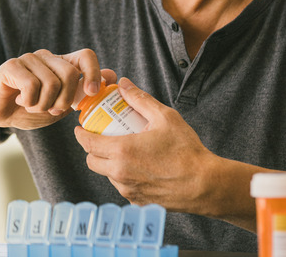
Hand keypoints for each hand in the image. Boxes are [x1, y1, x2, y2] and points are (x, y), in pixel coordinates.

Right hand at [0, 49, 115, 129]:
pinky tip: (20, 101)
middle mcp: (47, 57)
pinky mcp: (12, 65)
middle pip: (70, 74)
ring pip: (52, 83)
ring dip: (43, 105)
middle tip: (51, 110)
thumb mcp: (59, 105)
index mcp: (61, 64)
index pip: (86, 56)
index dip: (93, 73)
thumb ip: (82, 93)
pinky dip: (29, 102)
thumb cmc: (27, 109)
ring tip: (32, 106)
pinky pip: (32, 86)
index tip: (92, 93)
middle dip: (63, 101)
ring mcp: (29, 59)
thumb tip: (112, 76)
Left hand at [74, 77, 218, 213]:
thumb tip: (123, 84)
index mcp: (122, 151)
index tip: (80, 128)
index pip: (87, 143)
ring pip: (107, 174)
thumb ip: (140, 99)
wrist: (206, 185)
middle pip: (92, 161)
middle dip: (92, 149)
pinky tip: (139, 166)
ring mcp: (128, 190)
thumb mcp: (165, 117)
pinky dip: (124, 176)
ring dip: (109, 163)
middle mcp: (120, 174)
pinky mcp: (137, 202)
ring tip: (124, 150)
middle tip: (102, 138)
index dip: (80, 134)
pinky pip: (122, 186)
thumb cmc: (187, 151)